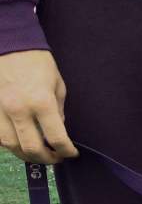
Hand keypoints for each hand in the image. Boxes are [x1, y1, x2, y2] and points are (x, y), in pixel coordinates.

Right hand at [0, 50, 77, 164]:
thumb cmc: (37, 63)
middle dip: (47, 159)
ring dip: (27, 155)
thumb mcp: (58, 86)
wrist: (10, 44)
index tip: (72, 153)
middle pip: (32, 148)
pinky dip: (11, 144)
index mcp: (42, 102)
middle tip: (56, 158)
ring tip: (39, 154)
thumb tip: (58, 131)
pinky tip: (21, 143)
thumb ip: (58, 112)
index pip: (56, 139)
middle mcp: (19, 109)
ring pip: (11, 146)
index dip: (67, 151)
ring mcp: (1, 109)